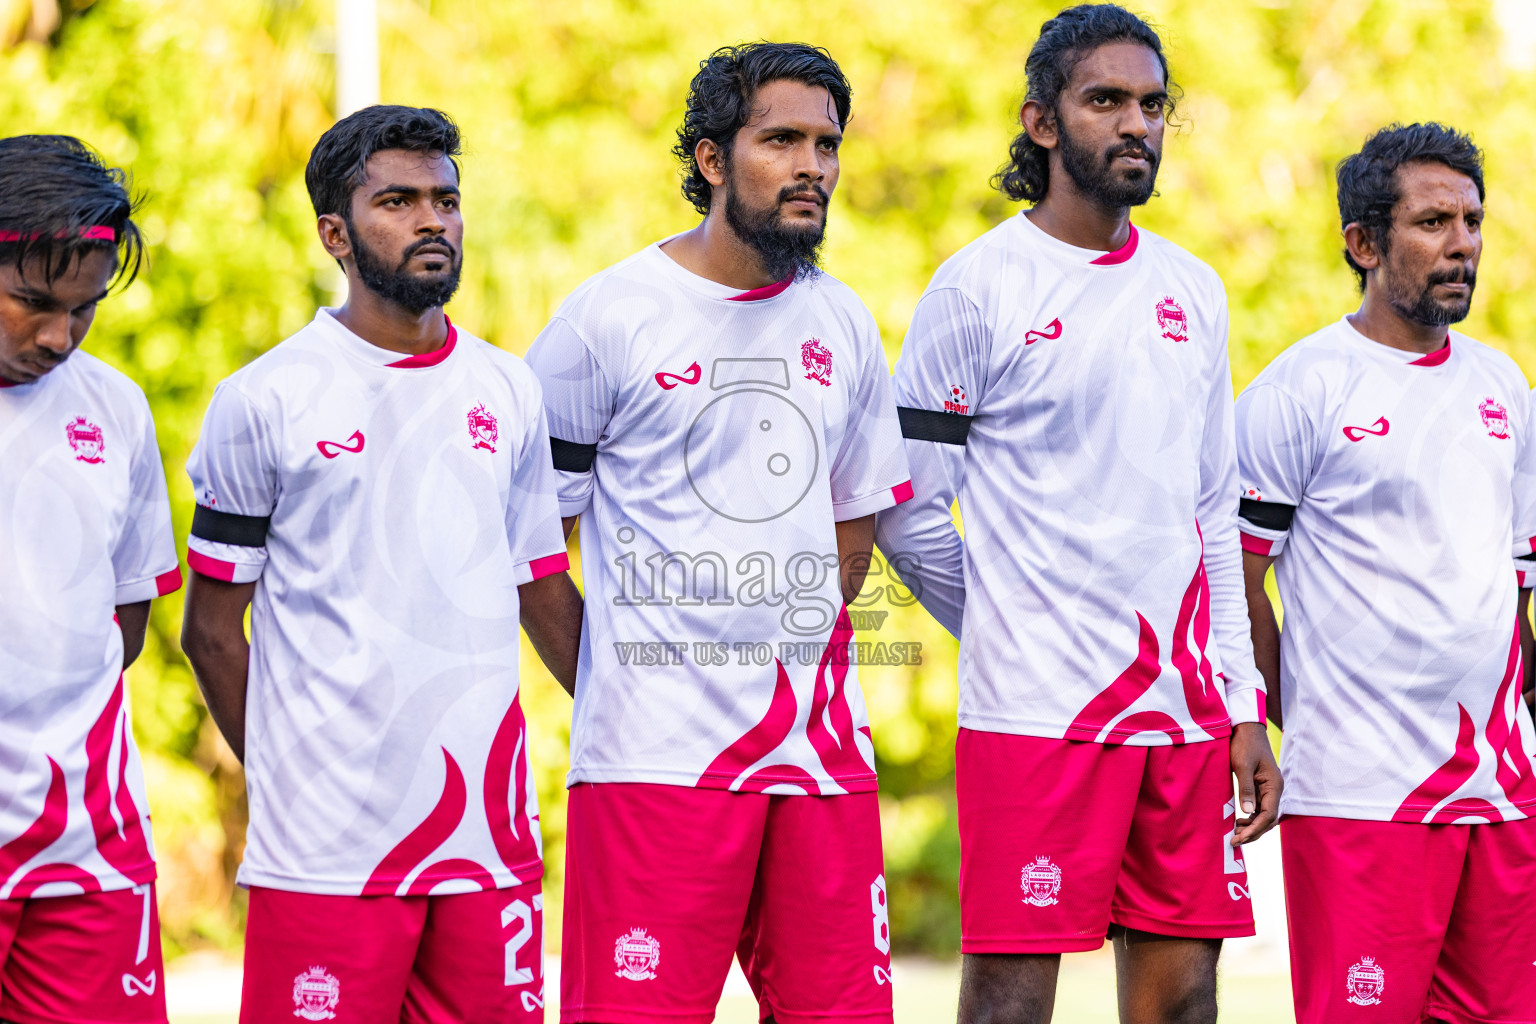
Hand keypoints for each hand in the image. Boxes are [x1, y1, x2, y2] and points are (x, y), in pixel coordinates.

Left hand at [1229, 721, 1280, 844]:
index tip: (1240, 838)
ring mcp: (1268, 789)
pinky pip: (1258, 809)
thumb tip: (1249, 812)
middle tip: (1234, 841)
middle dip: (1253, 832)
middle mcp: (1274, 790)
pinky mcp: (1260, 787)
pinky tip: (1238, 821)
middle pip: (1268, 820)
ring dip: (1252, 827)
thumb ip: (1246, 788)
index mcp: (1274, 785)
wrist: (1246, 729)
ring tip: (1235, 834)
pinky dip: (1250, 818)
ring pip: (1264, 816)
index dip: (1255, 829)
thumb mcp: (1242, 765)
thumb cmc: (1245, 744)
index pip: (1268, 815)